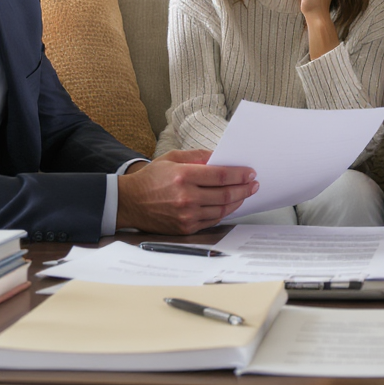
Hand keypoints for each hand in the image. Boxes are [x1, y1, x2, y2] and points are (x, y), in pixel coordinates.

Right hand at [113, 148, 257, 234]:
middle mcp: (186, 197)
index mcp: (183, 176)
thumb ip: (197, 156)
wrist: (129, 203)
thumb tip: (221, 157)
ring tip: (245, 194)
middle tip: (254, 184)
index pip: (221, 175)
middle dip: (244, 188)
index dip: (240, 174)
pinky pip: (212, 220)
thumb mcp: (172, 158)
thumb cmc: (151, 178)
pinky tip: (229, 205)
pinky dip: (223, 212)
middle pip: (225, 194)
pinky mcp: (185, 228)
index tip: (250, 173)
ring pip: (221, 209)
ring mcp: (186, 215)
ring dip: (237, 202)